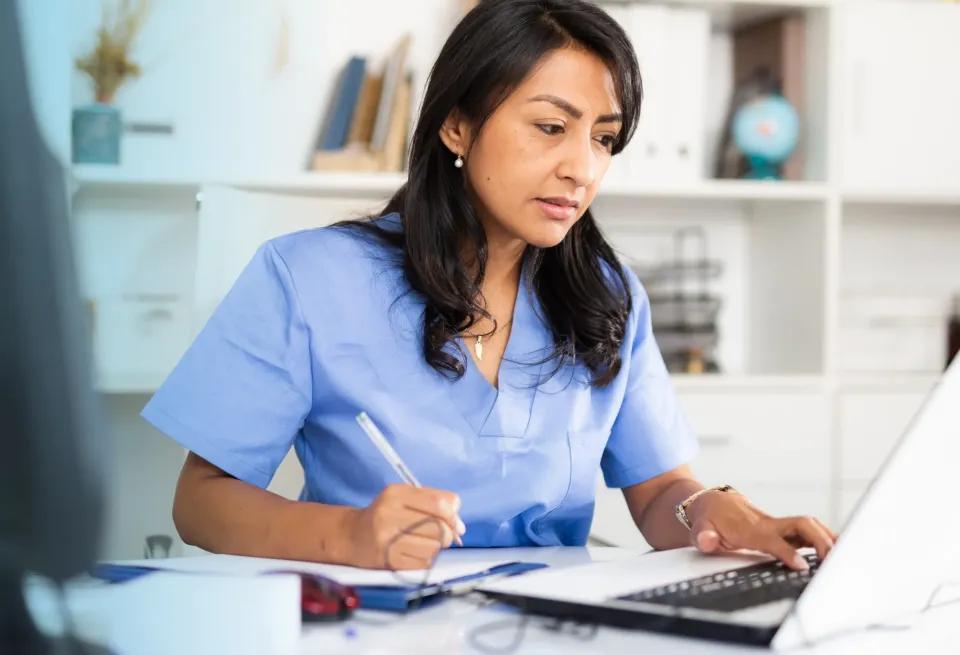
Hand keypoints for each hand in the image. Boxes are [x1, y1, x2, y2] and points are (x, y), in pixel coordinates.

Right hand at [341, 484, 465, 569]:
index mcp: (396, 494)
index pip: (439, 504)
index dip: (454, 515)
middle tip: (443, 535)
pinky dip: (426, 559)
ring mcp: (387, 539)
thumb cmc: (384, 514)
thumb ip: (433, 501)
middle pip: (439, 528)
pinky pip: (423, 563)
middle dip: (448, 534)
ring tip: (426, 543)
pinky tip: (416, 552)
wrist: (351, 536)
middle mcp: (389, 515)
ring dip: (437, 548)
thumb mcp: (404, 497)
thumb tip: (460, 525)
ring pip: (433, 547)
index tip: (455, 522)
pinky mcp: (388, 561)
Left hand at [686, 490, 838, 570]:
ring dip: (827, 537)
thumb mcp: (699, 528)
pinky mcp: (781, 528)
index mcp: (748, 528)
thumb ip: (703, 535)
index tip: (801, 567)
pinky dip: (824, 538)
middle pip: (800, 525)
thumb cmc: (707, 519)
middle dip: (819, 539)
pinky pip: (806, 532)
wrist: (709, 503)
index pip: (772, 539)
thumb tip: (707, 540)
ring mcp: (776, 524)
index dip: (787, 552)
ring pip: (807, 526)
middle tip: (833, 560)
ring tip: (846, 555)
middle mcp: (767, 523)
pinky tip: (839, 549)